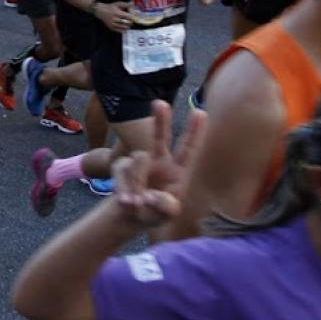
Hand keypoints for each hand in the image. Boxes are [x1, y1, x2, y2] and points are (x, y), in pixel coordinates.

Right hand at [93, 0, 134, 32]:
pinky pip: (120, 31)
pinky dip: (124, 30)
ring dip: (128, 26)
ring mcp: (113, 25)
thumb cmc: (110, 7)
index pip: (129, 17)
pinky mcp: (111, 28)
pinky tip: (125, 27)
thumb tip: (133, 3)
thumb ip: (126, 4)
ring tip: (129, 23)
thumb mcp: (118, 4)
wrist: (100, 11)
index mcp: (118, 13)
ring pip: (124, 28)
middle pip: (127, 23)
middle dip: (131, 22)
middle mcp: (115, 19)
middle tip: (132, 20)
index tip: (136, 17)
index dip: (133, 17)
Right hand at [110, 101, 205, 228]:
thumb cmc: (156, 212)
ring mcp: (140, 162)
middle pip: (160, 137)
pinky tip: (126, 202)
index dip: (194, 131)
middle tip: (160, 103)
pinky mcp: (123, 166)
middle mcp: (160, 161)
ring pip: (137, 162)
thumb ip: (165, 207)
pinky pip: (121, 171)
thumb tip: (150, 196)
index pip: (188, 149)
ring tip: (137, 204)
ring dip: (136, 183)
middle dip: (160, 120)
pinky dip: (123, 188)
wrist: (133, 216)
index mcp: (178, 170)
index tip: (199, 112)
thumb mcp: (167, 215)